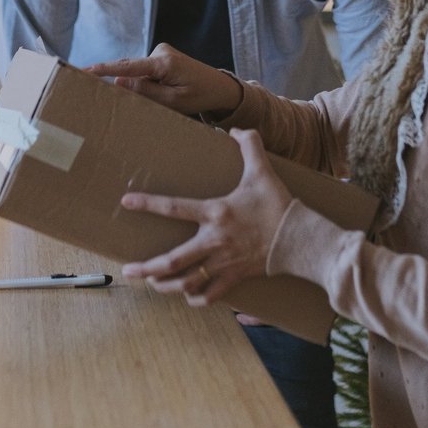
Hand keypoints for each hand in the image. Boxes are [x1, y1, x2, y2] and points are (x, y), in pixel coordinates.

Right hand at [88, 43, 241, 118]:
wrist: (219, 86)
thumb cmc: (199, 96)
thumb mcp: (172, 101)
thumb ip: (145, 91)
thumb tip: (118, 82)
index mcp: (164, 63)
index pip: (128, 67)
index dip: (104, 70)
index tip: (85, 70)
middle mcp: (160, 52)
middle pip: (131, 70)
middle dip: (122, 83)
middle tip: (115, 94)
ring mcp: (161, 52)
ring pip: (138, 73)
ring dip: (143, 87)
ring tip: (165, 97)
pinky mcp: (161, 56)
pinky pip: (145, 71)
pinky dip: (147, 83)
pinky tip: (164, 92)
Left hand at [120, 130, 292, 306]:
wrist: (301, 239)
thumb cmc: (278, 205)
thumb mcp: (263, 172)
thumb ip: (250, 146)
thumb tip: (237, 129)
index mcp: (216, 213)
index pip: (174, 207)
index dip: (148, 204)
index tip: (126, 202)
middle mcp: (214, 241)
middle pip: (173, 260)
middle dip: (147, 268)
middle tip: (128, 271)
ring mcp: (224, 263)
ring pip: (187, 282)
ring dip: (166, 286)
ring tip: (152, 284)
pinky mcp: (235, 277)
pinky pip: (210, 295)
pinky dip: (196, 298)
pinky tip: (187, 296)